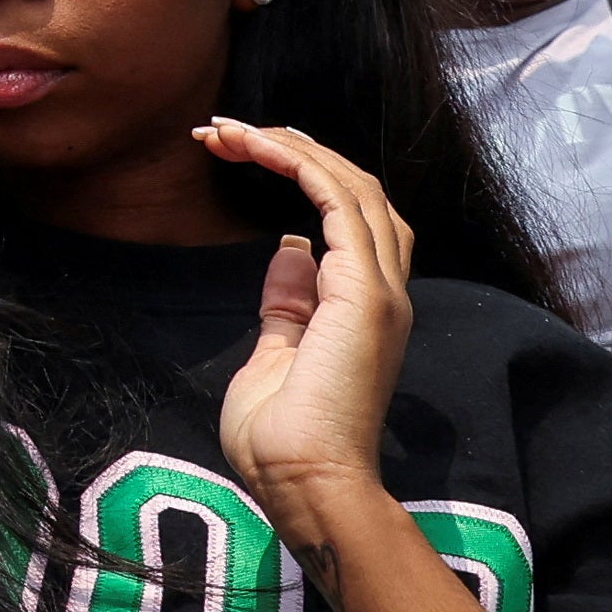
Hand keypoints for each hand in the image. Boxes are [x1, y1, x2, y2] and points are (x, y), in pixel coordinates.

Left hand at [201, 116, 417, 541]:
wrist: (305, 483)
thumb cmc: (282, 439)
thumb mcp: (276, 354)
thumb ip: (288, 304)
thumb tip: (287, 250)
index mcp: (364, 307)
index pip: (346, 216)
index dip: (299, 172)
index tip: (237, 148)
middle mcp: (384, 292)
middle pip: (356, 191)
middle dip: (294, 148)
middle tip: (227, 128)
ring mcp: (381, 292)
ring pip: (354, 188)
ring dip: (293, 147)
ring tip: (233, 128)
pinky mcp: (365, 294)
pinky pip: (338, 205)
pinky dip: (302, 165)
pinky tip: (260, 145)